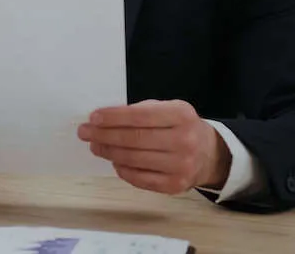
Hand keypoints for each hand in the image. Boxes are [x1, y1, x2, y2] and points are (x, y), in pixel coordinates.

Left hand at [78, 99, 229, 194]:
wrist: (210, 154)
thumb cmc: (180, 127)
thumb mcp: (167, 110)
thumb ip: (140, 112)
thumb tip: (103, 119)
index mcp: (181, 115)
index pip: (140, 116)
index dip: (113, 117)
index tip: (93, 118)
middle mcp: (184, 141)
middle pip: (135, 139)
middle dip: (105, 135)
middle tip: (85, 133)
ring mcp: (181, 166)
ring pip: (134, 159)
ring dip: (109, 152)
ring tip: (95, 146)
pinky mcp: (175, 185)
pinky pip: (140, 178)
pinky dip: (123, 169)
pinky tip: (114, 161)